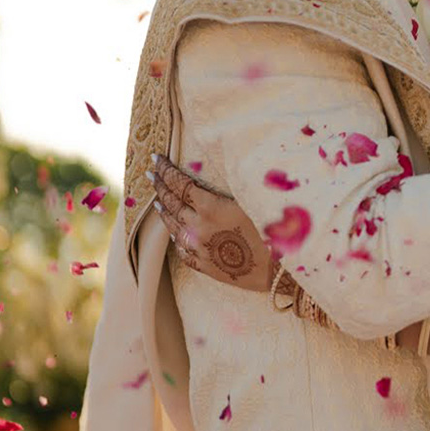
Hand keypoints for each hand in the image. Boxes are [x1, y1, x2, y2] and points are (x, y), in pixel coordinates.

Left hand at [150, 154, 274, 292]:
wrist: (279, 270)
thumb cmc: (273, 231)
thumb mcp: (251, 200)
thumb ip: (227, 191)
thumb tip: (214, 177)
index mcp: (210, 207)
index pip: (180, 184)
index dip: (167, 170)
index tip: (157, 160)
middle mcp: (199, 227)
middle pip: (173, 202)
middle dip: (160, 186)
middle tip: (150, 174)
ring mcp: (199, 248)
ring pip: (174, 226)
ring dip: (164, 211)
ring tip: (157, 202)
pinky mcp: (205, 266)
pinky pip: (183, 251)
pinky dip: (176, 239)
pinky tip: (174, 234)